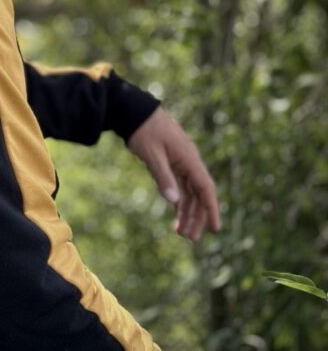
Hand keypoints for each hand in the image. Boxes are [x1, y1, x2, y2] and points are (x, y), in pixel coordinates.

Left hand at [126, 106, 219, 240]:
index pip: (206, 188)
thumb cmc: (144, 131)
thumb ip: (163, 177)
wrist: (134, 111)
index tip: (215, 229)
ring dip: (186, 212)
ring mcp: (181, 162)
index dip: (212, 209)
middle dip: (196, 217)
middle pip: (198, 194)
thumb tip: (174, 202)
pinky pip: (180, 186)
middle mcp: (189, 161)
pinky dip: (178, 201)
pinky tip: (176, 216)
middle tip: (189, 239)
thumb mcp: (152, 155)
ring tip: (181, 233)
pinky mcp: (172, 162)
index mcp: (189, 158)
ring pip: (189, 192)